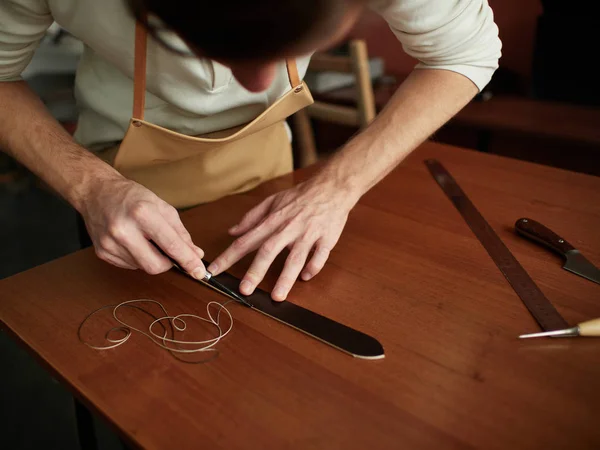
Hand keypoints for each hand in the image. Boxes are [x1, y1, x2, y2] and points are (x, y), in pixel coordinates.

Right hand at [80, 175, 205, 277]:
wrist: (96, 191)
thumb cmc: (131, 196)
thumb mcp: (161, 207)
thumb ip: (180, 233)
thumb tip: (195, 254)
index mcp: (142, 213)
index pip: (171, 245)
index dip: (188, 261)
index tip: (199, 271)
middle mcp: (124, 230)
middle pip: (155, 266)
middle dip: (168, 264)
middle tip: (170, 253)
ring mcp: (110, 243)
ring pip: (142, 267)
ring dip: (151, 258)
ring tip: (145, 239)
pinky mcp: (102, 252)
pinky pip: (129, 266)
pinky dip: (137, 258)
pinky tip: (133, 242)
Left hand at [207, 176, 357, 300]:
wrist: (331, 187)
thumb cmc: (300, 196)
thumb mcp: (272, 201)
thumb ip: (251, 217)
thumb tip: (232, 231)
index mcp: (272, 220)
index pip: (245, 241)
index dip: (229, 256)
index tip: (214, 270)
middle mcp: (288, 228)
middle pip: (269, 251)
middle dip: (256, 271)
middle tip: (244, 289)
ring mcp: (308, 234)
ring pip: (295, 258)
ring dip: (286, 278)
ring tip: (277, 296)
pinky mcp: (326, 238)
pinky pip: (319, 256)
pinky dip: (313, 267)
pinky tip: (306, 277)